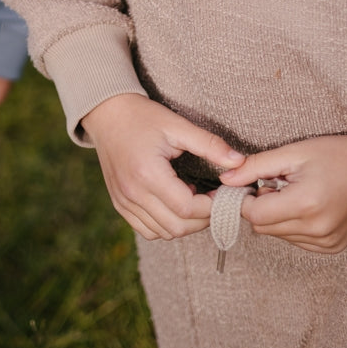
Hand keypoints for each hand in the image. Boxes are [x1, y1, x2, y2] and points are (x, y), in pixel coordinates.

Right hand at [82, 94, 244, 240]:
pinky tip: (173, 204)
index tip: (222, 193)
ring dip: (185, 224)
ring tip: (193, 199)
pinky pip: (147, 230)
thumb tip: (239, 162)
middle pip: (177, 226)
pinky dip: (165, 225)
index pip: (187, 208)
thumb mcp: (177, 125)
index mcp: (148, 173)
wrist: (107, 114)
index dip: (211, 206)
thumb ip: (209, 145)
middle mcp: (133, 193)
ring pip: (163, 233)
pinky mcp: (119, 205)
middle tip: (213, 199)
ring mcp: (124, 202)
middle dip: (202, 219)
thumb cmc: (142, 117)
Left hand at [219, 134, 346, 252]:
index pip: (254, 215)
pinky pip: (295, 241)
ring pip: (278, 236)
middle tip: (273, 184)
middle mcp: (317, 230)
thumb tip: (226, 179)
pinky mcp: (331, 248)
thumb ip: (255, 167)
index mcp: (306, 205)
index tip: (247, 184)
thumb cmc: (333, 155)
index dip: (244, 200)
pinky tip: (303, 205)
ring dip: (275, 216)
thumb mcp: (291, 153)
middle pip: (263, 228)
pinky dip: (290, 225)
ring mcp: (326, 242)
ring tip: (292, 193)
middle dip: (260, 206)